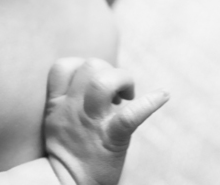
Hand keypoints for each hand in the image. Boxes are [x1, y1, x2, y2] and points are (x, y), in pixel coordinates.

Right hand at [44, 57, 168, 184]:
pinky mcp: (112, 139)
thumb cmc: (68, 154)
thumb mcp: (56, 121)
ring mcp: (92, 123)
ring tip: (129, 94)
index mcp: (58, 104)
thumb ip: (70, 99)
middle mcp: (74, 109)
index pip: (63, 66)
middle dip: (109, 70)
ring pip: (103, 82)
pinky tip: (163, 95)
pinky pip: (130, 116)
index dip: (80, 65)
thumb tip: (100, 83)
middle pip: (90, 66)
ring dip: (122, 79)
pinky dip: (150, 102)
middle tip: (117, 91)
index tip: (93, 80)